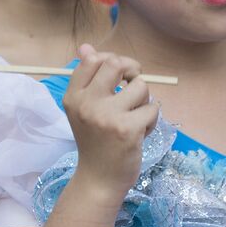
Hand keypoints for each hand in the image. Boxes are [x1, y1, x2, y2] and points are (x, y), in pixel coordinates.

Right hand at [63, 44, 158, 203]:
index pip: (93, 59)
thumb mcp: (84, 109)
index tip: (119, 77)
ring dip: (145, 100)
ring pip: (140, 86)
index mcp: (73, 96)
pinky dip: (152, 120)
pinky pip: (152, 108)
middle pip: (116, 64)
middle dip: (132, 72)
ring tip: (136, 116)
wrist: (98, 180)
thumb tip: (86, 46)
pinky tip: (141, 132)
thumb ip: (87, 77)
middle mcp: (86, 103)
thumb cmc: (95, 142)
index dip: (112, 61)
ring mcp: (106, 116)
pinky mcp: (127, 129)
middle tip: (134, 88)